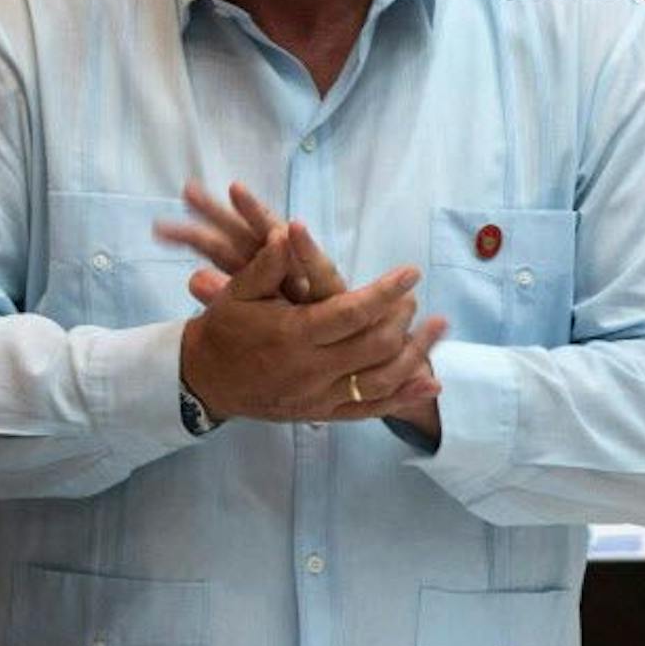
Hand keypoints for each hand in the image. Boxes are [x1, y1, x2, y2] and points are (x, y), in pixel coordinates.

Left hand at [155, 180, 346, 304]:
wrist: (348, 343)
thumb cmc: (297, 319)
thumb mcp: (255, 307)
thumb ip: (223, 293)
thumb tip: (190, 280)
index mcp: (254, 268)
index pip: (218, 248)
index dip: (192, 237)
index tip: (159, 229)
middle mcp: (275, 261)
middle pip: (238, 232)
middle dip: (215, 211)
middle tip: (186, 191)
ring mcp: (300, 270)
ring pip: (274, 240)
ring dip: (256, 213)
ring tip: (235, 191)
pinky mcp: (328, 284)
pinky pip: (314, 266)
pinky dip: (305, 248)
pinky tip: (294, 228)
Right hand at [179, 242, 443, 422]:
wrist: (206, 381)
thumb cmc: (224, 329)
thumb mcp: (238, 292)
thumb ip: (267, 266)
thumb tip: (287, 232)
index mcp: (294, 334)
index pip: (353, 312)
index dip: (386, 292)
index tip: (410, 273)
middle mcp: (312, 369)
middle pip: (376, 346)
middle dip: (402, 319)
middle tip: (412, 299)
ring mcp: (320, 396)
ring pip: (382, 380)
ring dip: (416, 354)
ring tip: (438, 330)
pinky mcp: (322, 413)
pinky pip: (371, 410)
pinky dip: (404, 398)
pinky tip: (430, 384)